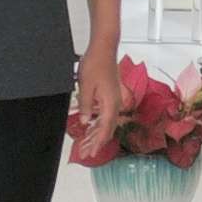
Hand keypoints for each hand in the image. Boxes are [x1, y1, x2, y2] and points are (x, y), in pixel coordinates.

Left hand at [75, 43, 125, 159]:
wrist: (104, 48)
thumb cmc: (96, 64)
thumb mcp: (86, 86)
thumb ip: (86, 106)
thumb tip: (85, 123)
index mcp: (110, 104)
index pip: (104, 129)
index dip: (97, 143)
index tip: (90, 153)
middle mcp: (115, 104)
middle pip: (107, 129)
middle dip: (96, 143)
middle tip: (85, 154)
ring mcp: (114, 100)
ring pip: (107, 124)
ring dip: (96, 135)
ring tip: (85, 145)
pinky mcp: (111, 96)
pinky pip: (106, 115)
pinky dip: (98, 125)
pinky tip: (91, 129)